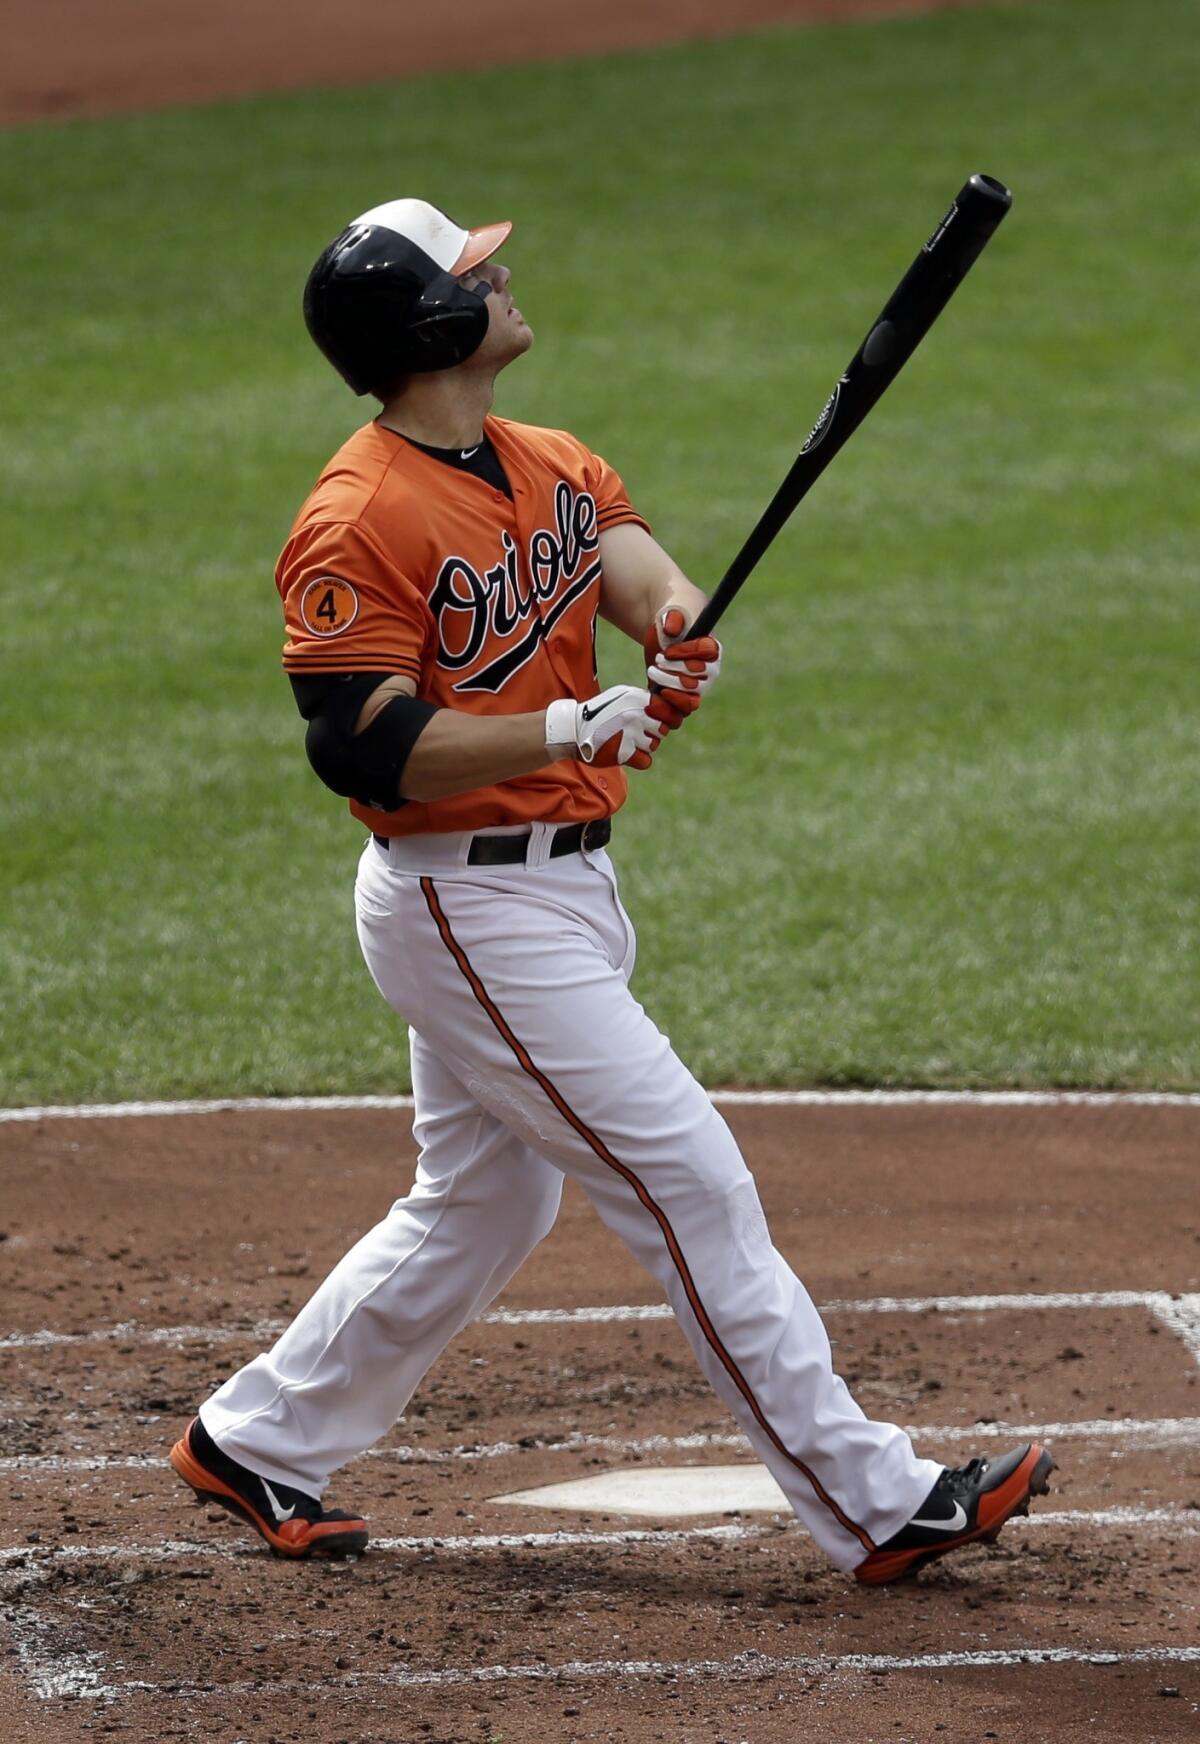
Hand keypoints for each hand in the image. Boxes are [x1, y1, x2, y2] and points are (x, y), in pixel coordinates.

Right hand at [544, 685, 664, 770]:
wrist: (573, 729)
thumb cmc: (599, 713)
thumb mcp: (621, 696)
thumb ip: (644, 700)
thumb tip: (666, 708)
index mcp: (637, 697)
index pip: (670, 710)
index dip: (665, 718)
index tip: (654, 721)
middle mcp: (636, 713)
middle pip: (663, 729)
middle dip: (652, 733)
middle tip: (635, 733)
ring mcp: (630, 732)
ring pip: (654, 745)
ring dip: (643, 746)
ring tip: (625, 741)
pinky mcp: (624, 752)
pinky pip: (646, 761)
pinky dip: (638, 760)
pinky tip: (625, 753)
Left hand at [642, 606, 722, 729]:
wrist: (663, 628)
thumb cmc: (672, 616)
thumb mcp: (672, 610)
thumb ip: (674, 616)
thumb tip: (672, 628)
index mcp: (712, 649)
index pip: (707, 656)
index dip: (686, 654)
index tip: (668, 650)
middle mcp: (708, 672)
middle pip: (697, 684)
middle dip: (673, 673)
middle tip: (658, 660)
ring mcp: (695, 688)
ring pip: (689, 703)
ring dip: (669, 692)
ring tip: (653, 673)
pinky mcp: (679, 698)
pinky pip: (677, 715)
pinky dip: (663, 710)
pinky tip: (649, 697)